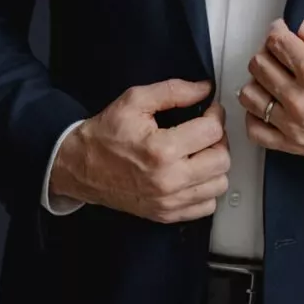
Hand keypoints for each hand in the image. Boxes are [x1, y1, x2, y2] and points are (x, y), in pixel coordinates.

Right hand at [50, 80, 231, 222]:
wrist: (81, 166)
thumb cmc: (106, 134)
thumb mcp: (136, 100)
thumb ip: (174, 91)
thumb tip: (204, 89)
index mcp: (162, 150)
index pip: (212, 131)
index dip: (215, 114)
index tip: (209, 110)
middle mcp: (169, 180)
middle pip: (222, 160)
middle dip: (218, 139)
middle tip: (204, 129)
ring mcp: (169, 202)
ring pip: (219, 184)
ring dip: (214, 164)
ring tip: (199, 151)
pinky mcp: (166, 215)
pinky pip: (207, 206)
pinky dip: (206, 188)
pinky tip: (193, 172)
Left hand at [238, 19, 303, 168]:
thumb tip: (298, 29)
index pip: (276, 42)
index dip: (276, 30)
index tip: (280, 30)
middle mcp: (300, 99)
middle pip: (259, 64)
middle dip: (267, 51)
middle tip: (279, 52)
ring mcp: (293, 125)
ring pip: (249, 95)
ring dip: (257, 81)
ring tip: (272, 77)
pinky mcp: (293, 146)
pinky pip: (255, 130)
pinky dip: (254, 115)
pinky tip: (268, 104)